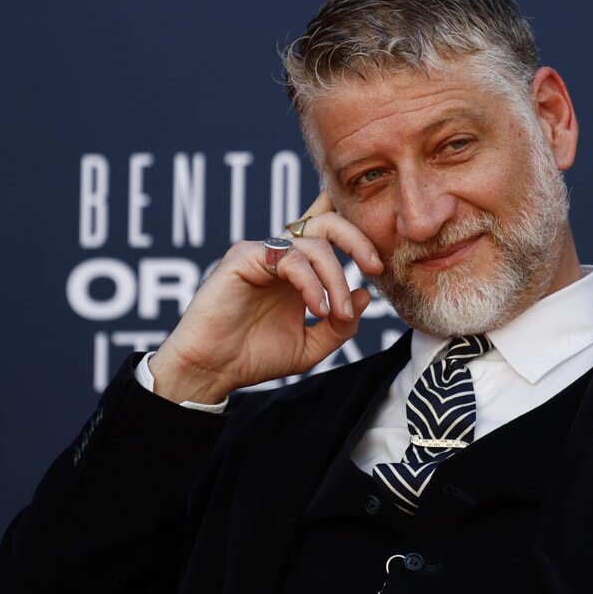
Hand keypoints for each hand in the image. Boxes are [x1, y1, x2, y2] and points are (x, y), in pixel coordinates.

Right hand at [148, 192, 383, 403]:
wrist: (212, 371)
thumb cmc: (253, 357)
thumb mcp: (310, 346)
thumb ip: (340, 324)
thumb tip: (364, 295)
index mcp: (296, 270)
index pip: (326, 234)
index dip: (354, 230)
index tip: (379, 259)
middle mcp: (281, 256)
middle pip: (326, 222)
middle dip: (358, 240)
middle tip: (376, 267)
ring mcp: (261, 252)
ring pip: (314, 243)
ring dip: (335, 278)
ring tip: (338, 313)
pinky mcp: (243, 257)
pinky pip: (290, 258)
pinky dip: (312, 282)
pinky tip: (318, 308)